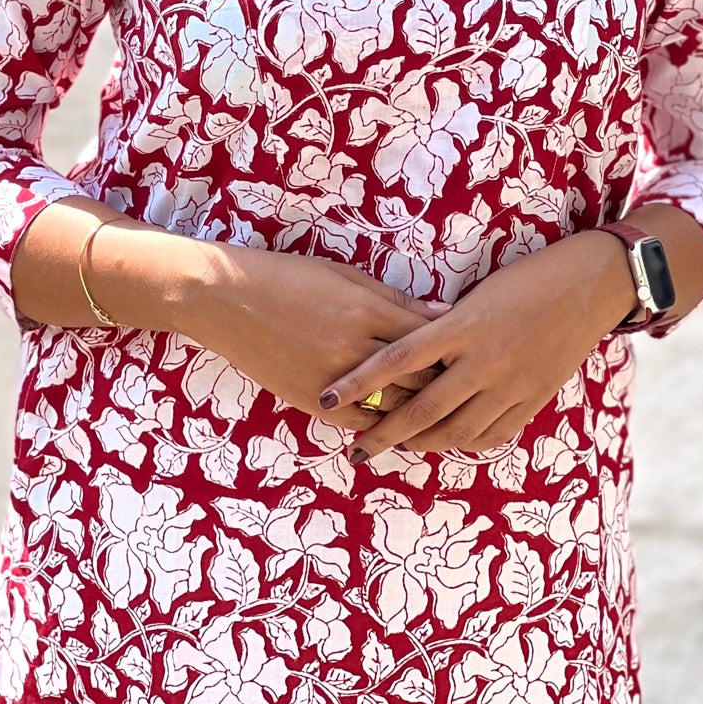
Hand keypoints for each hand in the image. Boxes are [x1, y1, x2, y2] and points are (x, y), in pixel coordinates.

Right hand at [92, 223, 451, 423]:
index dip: (455, 349)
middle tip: (472, 388)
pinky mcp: (312, 401)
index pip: (428, 338)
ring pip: (395, 406)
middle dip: (446, 383)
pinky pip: (362, 423)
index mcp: (367, 309)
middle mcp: (355, 347)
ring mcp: (333, 378)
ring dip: (421, 411)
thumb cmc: (288, 277)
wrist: (226, 299)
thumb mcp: (344, 275)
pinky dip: (385, 425)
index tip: (476, 353)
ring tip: (449, 414)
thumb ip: (394, 300)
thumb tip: (444, 315)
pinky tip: (403, 428)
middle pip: (419, 377)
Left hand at [317, 232, 636, 462]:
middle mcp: (484, 360)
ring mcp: (510, 385)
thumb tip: (405, 352)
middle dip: (384, 433)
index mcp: (463, 325)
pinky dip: (464, 441)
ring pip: (455, 430)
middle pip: (421, 408)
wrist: (591, 286)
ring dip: (422, 444)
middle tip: (357, 450)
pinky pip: (491, 433)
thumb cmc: (527, 277)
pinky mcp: (533, 399)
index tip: (327, 397)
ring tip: (397, 448)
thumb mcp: (478, 294)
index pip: (397, 359)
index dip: (359, 382)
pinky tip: (446, 442)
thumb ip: (443, 326)